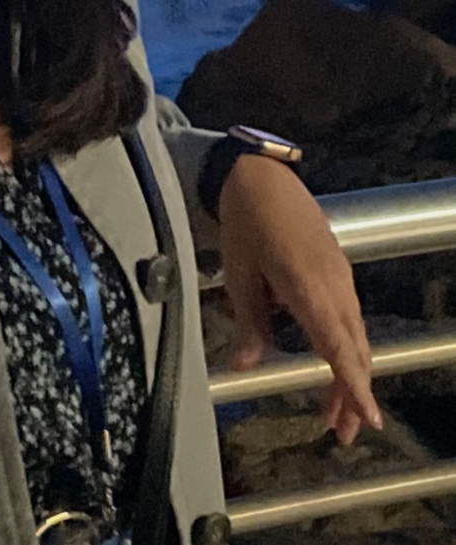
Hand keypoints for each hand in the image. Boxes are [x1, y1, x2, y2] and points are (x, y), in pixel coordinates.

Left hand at [218, 155, 380, 444]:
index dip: (353, 386)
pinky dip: (346, 346)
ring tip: (337, 409)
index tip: (367, 418)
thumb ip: (248, 322)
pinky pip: (349, 316)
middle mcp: (334, 285)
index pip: (338, 347)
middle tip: (343, 433)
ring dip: (350, 372)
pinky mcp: (337, 267)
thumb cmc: (245, 219)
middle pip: (353, 349)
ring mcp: (340, 275)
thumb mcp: (238, 272)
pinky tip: (333, 360)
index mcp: (309, 288)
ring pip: (355, 335)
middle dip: (352, 393)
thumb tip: (243, 367)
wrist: (261, 173)